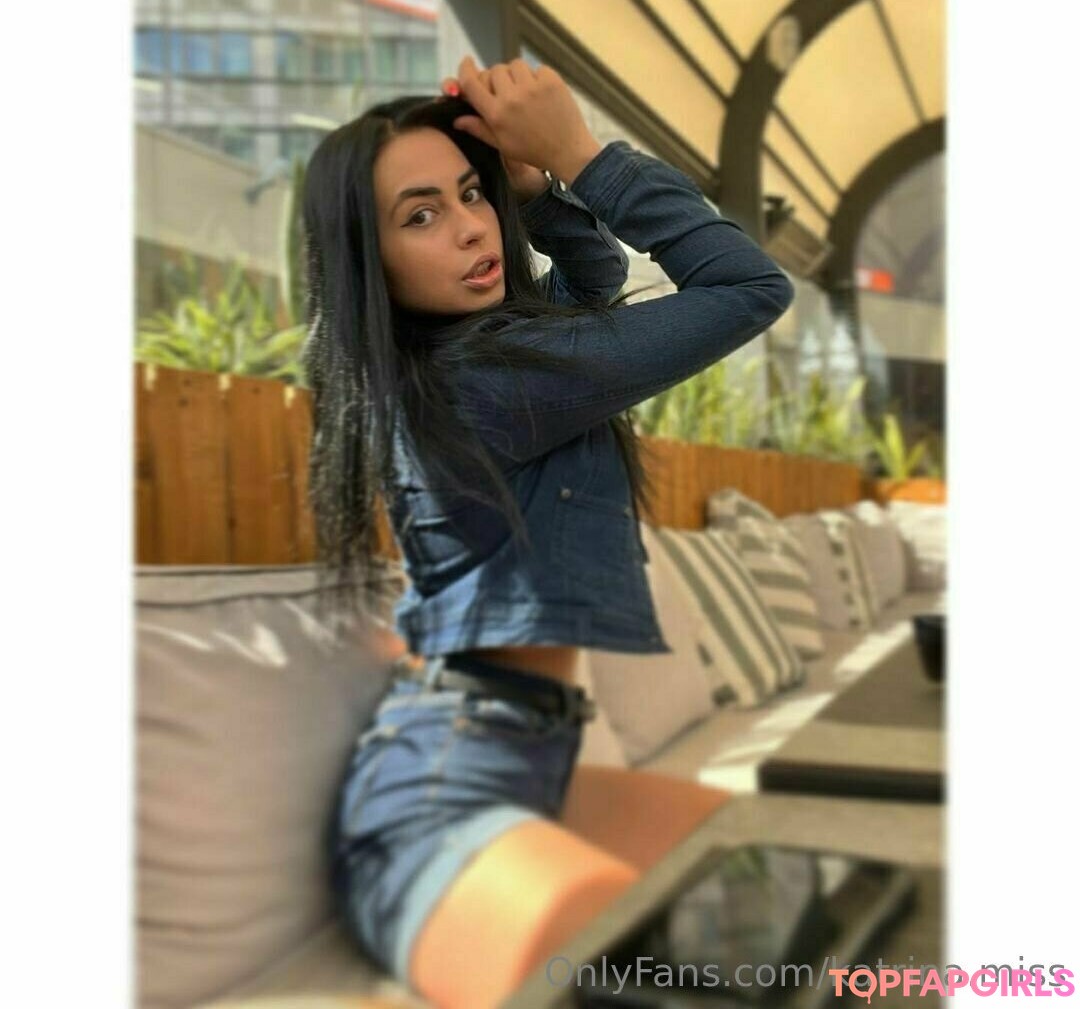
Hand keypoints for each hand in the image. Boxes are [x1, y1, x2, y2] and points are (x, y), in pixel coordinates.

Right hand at [440, 71, 548, 202]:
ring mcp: (532, 87)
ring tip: (524, 92)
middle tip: (506, 92)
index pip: (471, 82)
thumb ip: (479, 129)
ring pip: (514, 65)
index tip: (467, 62)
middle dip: (497, 79)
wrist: (568, 151)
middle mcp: (511, 98)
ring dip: (516, 75)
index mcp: (496, 114)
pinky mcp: (551, 80)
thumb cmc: (532, 151)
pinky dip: (536, 78)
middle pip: (494, 70)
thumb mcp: (502, 144)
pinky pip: (536, 68)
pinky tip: (541, 94)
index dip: (465, 69)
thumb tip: (456, 120)